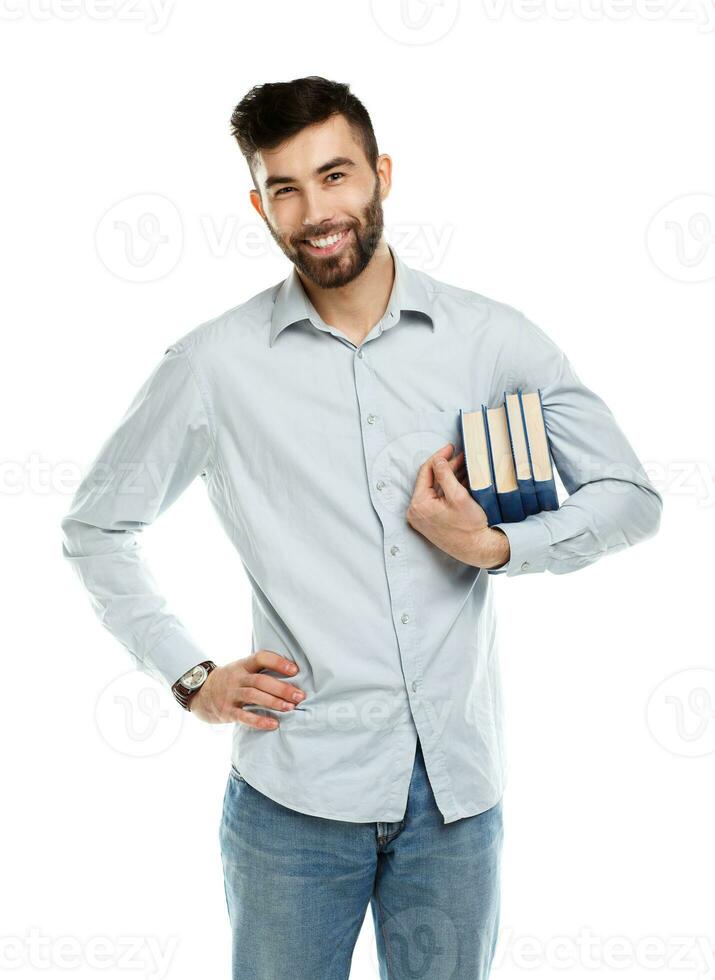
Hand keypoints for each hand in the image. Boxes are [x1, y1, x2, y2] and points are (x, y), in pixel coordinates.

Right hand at [189, 650, 305, 728]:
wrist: (199, 693)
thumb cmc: (228, 681)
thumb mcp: (239, 669)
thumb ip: (258, 671)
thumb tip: (291, 674)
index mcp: (242, 665)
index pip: (261, 658)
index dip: (278, 662)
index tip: (295, 670)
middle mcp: (236, 678)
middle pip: (260, 681)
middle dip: (282, 688)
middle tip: (299, 696)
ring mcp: (230, 695)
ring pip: (254, 697)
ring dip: (274, 702)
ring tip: (290, 708)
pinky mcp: (226, 711)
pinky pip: (244, 716)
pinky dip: (260, 721)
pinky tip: (274, 724)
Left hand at [406, 443, 510, 568]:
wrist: (477, 549)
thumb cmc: (470, 527)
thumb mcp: (458, 496)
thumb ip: (446, 475)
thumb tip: (439, 460)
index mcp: (419, 504)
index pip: (426, 472)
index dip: (439, 457)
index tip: (450, 448)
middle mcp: (416, 512)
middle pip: (430, 480)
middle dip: (446, 467)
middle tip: (460, 457)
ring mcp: (422, 517)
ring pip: (434, 489)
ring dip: (448, 477)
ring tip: (463, 466)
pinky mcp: (430, 521)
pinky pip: (437, 499)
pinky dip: (447, 489)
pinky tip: (460, 480)